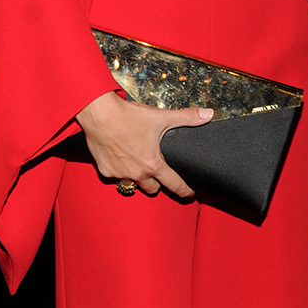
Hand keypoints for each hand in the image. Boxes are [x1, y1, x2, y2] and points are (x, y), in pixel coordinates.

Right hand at [76, 90, 212, 196]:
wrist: (99, 114)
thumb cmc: (128, 116)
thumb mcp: (161, 117)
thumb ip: (187, 117)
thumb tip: (208, 114)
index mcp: (153, 165)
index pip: (174, 185)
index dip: (184, 190)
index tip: (189, 193)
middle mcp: (137, 174)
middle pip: (153, 189)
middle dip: (158, 183)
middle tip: (159, 173)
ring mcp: (120, 174)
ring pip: (133, 184)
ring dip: (138, 178)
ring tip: (139, 165)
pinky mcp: (105, 171)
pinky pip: (115, 177)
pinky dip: (119, 171)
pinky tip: (121, 159)